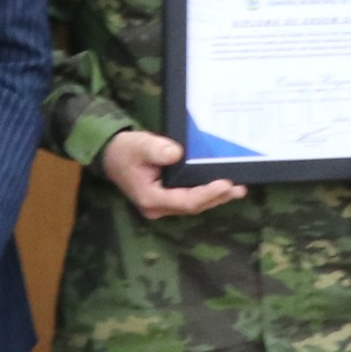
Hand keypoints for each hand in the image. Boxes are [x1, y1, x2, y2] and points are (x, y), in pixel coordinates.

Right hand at [96, 130, 247, 219]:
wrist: (111, 155)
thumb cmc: (124, 150)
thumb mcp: (138, 145)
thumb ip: (156, 149)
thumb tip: (177, 153)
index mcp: (150, 198)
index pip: (185, 201)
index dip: (206, 194)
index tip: (224, 183)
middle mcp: (158, 207)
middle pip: (193, 206)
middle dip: (217, 197)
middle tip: (239, 188)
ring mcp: (163, 204)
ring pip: (194, 204)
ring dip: (216, 197)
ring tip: (238, 189)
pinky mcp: (168, 198)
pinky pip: (190, 198)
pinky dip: (207, 193)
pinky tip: (222, 187)